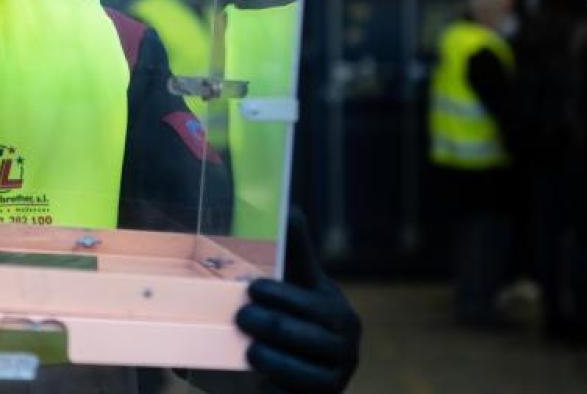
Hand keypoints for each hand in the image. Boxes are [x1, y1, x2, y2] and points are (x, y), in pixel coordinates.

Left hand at [236, 208, 360, 392]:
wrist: (299, 371)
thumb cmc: (294, 318)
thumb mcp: (296, 286)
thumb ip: (295, 253)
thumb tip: (291, 210)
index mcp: (335, 310)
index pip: (311, 301)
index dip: (283, 295)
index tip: (253, 287)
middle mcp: (344, 343)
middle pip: (308, 334)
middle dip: (275, 325)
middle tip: (242, 316)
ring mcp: (336, 375)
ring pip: (307, 371)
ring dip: (277, 360)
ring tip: (250, 352)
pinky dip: (281, 390)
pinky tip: (261, 385)